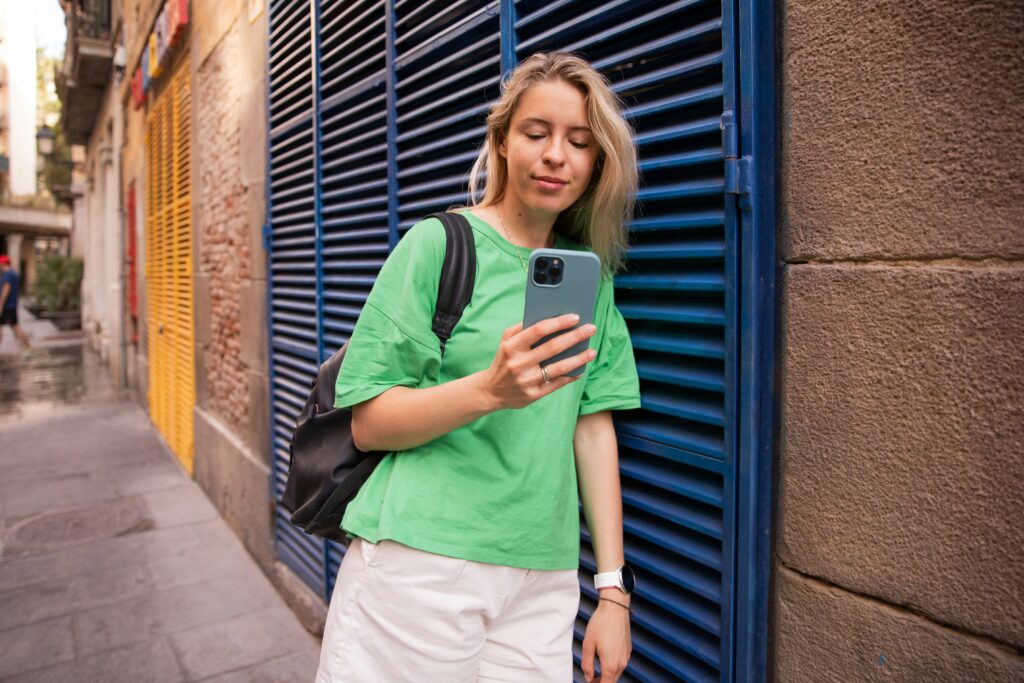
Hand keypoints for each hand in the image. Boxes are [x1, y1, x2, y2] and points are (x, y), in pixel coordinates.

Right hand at [482, 314, 596, 409]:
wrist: (491, 390)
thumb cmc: (504, 359)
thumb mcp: (506, 340)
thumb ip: (523, 327)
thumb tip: (551, 317)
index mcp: (512, 346)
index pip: (538, 330)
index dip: (558, 322)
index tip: (575, 317)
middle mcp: (519, 363)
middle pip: (553, 347)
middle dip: (575, 337)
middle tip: (591, 329)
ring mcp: (526, 381)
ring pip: (559, 368)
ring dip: (579, 359)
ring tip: (592, 352)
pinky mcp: (533, 395)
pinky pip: (557, 384)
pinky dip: (571, 376)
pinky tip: (581, 368)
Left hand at [581, 598, 631, 681]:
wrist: (615, 608)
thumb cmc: (601, 623)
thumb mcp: (588, 644)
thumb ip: (587, 664)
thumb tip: (588, 677)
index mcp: (610, 664)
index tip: (590, 682)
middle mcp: (621, 663)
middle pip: (612, 681)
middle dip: (601, 682)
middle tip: (590, 678)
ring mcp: (626, 656)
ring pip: (617, 673)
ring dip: (607, 675)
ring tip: (595, 671)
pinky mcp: (628, 650)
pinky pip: (621, 663)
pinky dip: (613, 666)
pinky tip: (605, 658)